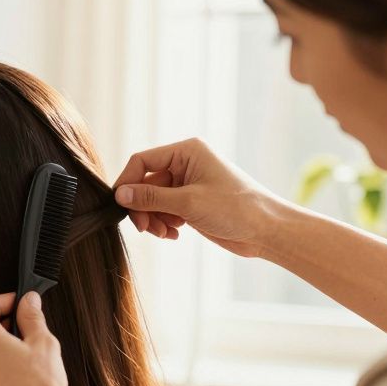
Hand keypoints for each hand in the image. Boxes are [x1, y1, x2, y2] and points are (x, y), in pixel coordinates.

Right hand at [114, 137, 287, 257]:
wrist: (266, 230)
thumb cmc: (236, 209)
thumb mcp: (188, 203)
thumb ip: (151, 198)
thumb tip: (120, 195)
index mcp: (187, 151)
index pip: (143, 161)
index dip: (128, 182)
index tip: (121, 206)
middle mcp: (185, 164)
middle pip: (145, 183)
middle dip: (142, 207)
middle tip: (145, 228)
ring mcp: (187, 184)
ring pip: (152, 200)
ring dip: (153, 218)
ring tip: (164, 233)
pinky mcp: (190, 203)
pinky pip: (164, 211)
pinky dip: (163, 224)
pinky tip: (174, 234)